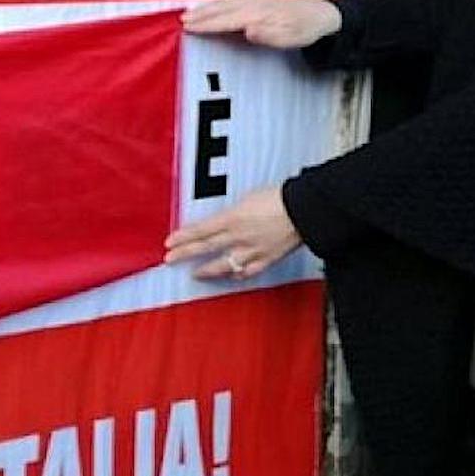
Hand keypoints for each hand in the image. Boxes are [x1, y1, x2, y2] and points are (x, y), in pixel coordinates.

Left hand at [164, 186, 303, 280]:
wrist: (305, 210)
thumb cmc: (280, 198)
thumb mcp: (248, 198)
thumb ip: (233, 213)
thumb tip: (224, 220)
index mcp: (233, 218)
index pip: (201, 230)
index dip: (183, 237)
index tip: (169, 243)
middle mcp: (239, 237)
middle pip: (206, 248)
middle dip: (185, 254)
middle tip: (169, 260)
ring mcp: (252, 251)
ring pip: (224, 265)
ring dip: (207, 270)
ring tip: (195, 273)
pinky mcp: (266, 259)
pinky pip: (246, 272)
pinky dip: (235, 275)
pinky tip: (229, 277)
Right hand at [184, 0, 341, 48]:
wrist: (320, 16)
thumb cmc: (303, 30)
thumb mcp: (288, 39)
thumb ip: (267, 36)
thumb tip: (248, 30)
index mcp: (257, 15)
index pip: (225, 21)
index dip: (205, 25)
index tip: (188, 27)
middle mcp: (254, 2)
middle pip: (222, 6)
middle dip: (202, 11)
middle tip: (183, 16)